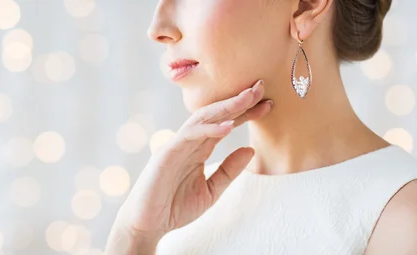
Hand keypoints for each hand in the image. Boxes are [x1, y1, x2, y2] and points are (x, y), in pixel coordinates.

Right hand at [106, 80, 271, 253]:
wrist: (148, 225)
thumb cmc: (175, 207)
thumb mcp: (211, 190)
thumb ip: (229, 170)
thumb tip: (251, 149)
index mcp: (198, 149)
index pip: (225, 124)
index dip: (245, 113)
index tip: (268, 105)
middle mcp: (188, 142)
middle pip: (216, 115)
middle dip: (238, 101)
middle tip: (260, 87)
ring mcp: (176, 145)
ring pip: (202, 118)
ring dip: (226, 107)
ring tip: (248, 98)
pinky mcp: (166, 153)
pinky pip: (189, 135)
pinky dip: (209, 129)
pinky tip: (229, 126)